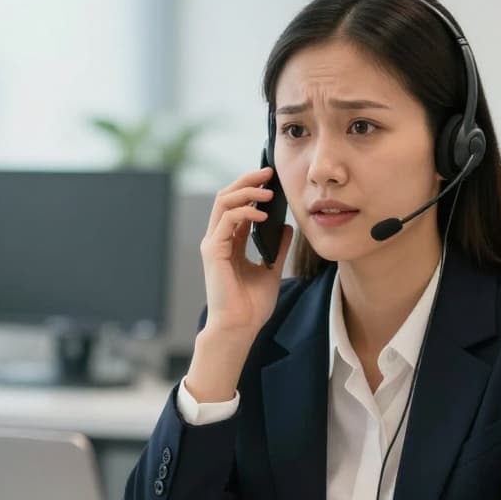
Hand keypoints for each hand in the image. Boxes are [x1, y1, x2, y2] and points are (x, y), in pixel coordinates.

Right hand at [199, 168, 293, 340]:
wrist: (241, 327)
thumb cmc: (252, 305)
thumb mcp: (271, 269)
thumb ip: (277, 247)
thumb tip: (287, 227)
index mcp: (230, 242)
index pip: (236, 205)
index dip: (252, 188)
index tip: (271, 179)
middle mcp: (218, 239)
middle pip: (226, 196)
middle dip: (247, 181)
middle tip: (268, 172)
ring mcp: (213, 244)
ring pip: (223, 202)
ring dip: (246, 192)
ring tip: (267, 192)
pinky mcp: (213, 251)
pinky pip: (227, 220)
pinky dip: (244, 212)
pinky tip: (262, 215)